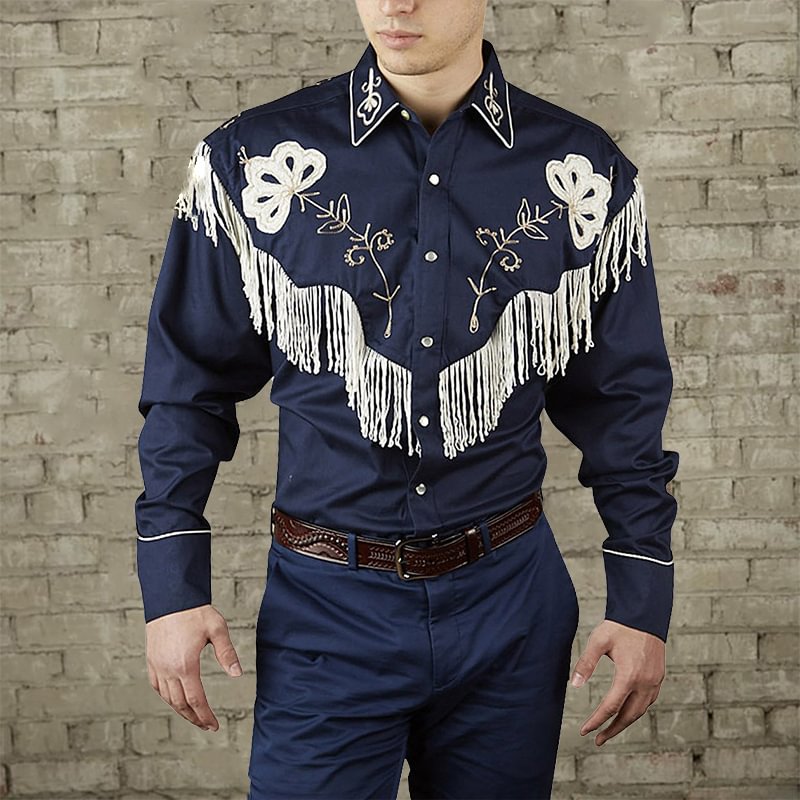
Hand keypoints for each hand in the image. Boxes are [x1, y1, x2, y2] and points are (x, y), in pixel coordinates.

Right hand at [145, 604, 242, 731]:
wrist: (170, 598)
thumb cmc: (195, 612)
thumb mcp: (217, 629)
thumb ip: (227, 653)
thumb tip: (237, 674)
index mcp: (186, 665)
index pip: (196, 700)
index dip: (205, 716)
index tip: (214, 726)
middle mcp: (169, 670)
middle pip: (180, 704)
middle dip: (194, 718)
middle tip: (206, 725)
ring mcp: (157, 666)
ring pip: (167, 698)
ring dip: (180, 710)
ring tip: (194, 715)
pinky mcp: (151, 660)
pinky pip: (157, 686)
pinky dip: (166, 697)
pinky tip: (175, 699)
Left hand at [569, 619, 665, 745]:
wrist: (645, 615)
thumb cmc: (619, 627)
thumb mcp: (598, 641)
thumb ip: (586, 663)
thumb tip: (573, 685)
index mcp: (629, 676)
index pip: (610, 707)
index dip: (596, 721)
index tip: (585, 731)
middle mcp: (645, 683)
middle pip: (628, 716)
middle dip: (612, 730)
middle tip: (597, 739)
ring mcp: (654, 681)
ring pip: (640, 711)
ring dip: (625, 722)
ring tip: (610, 729)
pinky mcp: (658, 677)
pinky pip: (648, 701)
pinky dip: (636, 710)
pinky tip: (627, 711)